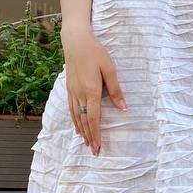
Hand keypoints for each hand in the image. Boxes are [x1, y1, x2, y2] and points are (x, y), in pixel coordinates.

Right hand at [61, 27, 126, 155]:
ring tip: (85, 142)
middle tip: (93, 151)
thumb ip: (115, 89)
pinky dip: (74, 120)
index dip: (96, 133)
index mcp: (91, 90)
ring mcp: (72, 91)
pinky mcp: (69, 88)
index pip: (93, 118)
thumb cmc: (95, 53)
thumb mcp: (110, 68)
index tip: (98, 146)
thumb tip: (122, 107)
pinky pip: (71, 109)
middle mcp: (80, 94)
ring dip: (81, 131)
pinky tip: (76, 126)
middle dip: (89, 137)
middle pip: (84, 120)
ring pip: (76, 116)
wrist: (75, 41)